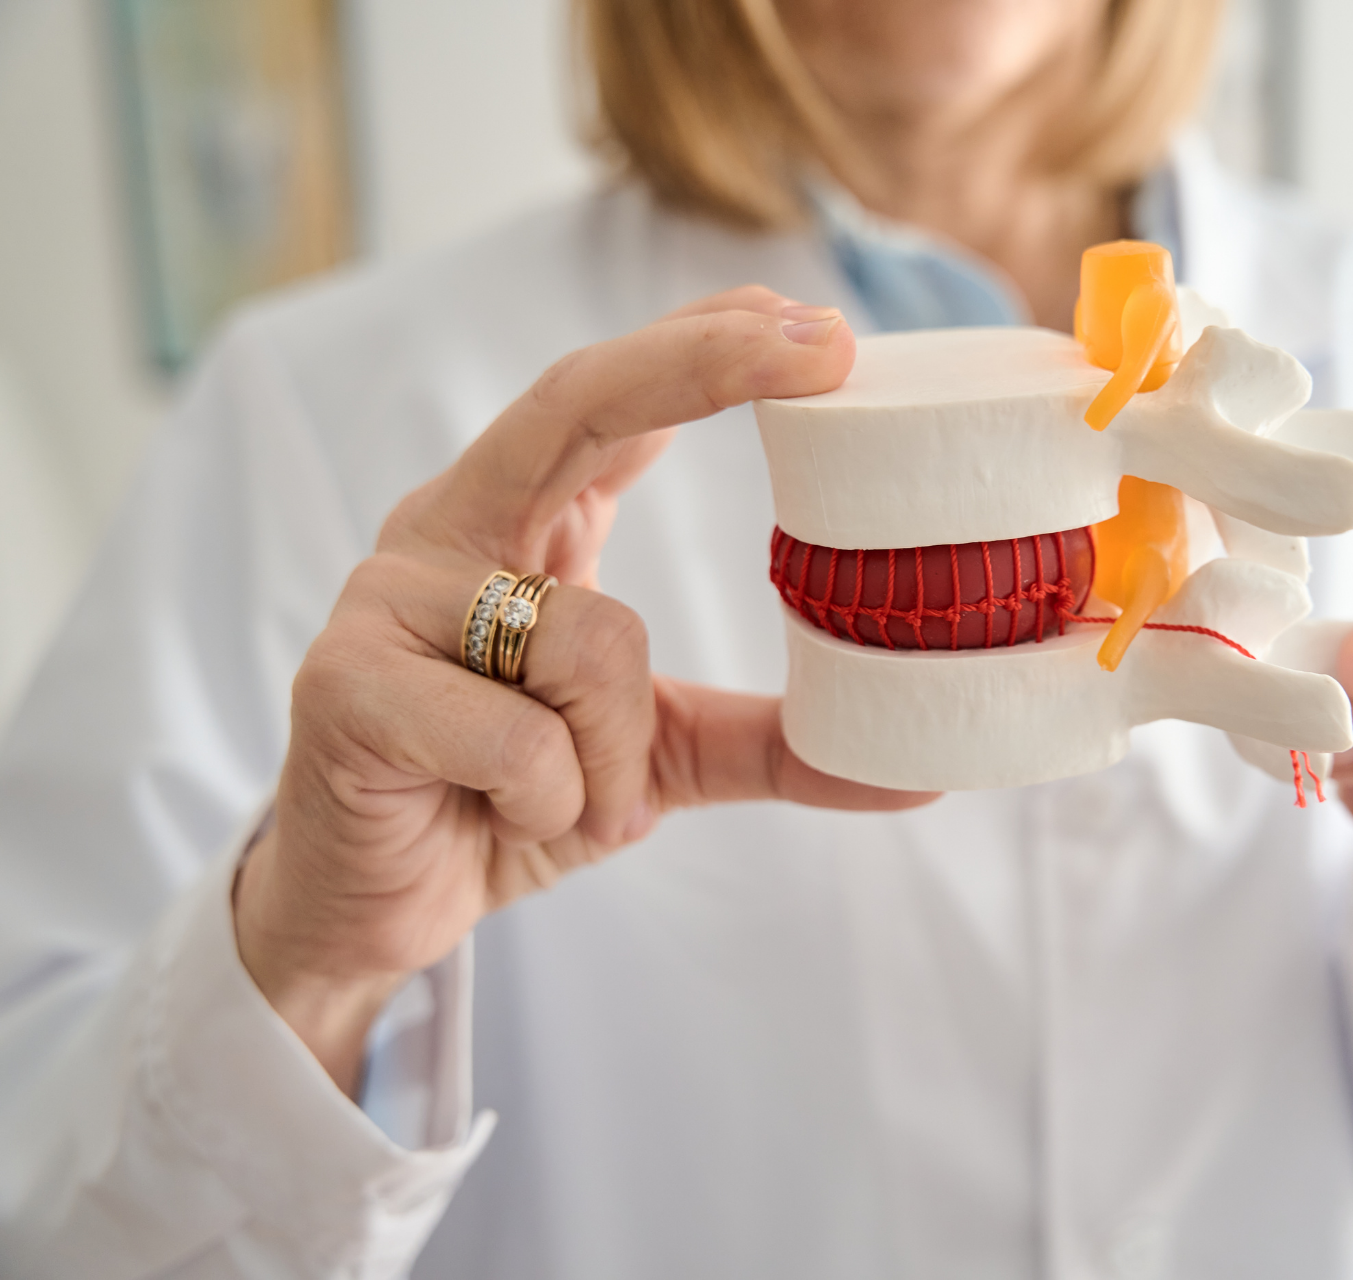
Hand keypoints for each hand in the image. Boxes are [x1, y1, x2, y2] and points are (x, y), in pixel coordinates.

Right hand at [234, 289, 936, 1091]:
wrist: (372, 912)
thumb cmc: (507, 805)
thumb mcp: (657, 761)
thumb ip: (767, 744)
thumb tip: (918, 773)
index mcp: (519, 523)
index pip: (614, 401)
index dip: (709, 346)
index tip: (820, 327)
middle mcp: (449, 529)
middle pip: (579, 405)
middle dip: (706, 365)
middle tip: (828, 347)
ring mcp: (386, 597)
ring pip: (592, 641)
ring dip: (615, 757)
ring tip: (561, 803)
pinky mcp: (343, 684)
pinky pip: (522, 740)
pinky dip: (551, 802)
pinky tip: (498, 817)